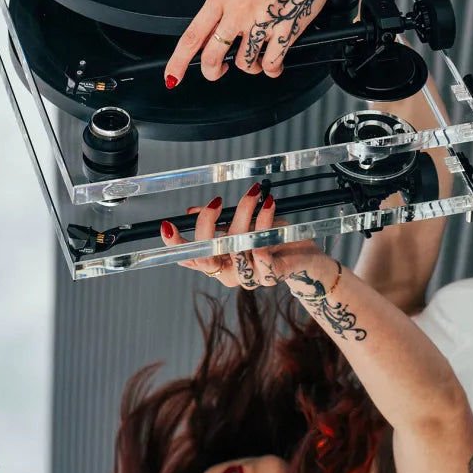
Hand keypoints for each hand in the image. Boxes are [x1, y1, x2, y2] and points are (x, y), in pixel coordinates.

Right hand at [159, 182, 324, 288]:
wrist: (305, 257)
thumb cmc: (272, 240)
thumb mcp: (242, 225)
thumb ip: (219, 222)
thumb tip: (190, 211)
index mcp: (219, 263)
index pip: (190, 257)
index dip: (175, 245)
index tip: (166, 225)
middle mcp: (230, 274)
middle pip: (207, 256)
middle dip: (207, 225)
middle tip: (216, 202)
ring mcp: (249, 278)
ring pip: (236, 247)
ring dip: (243, 215)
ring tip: (253, 194)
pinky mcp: (271, 275)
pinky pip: (261, 255)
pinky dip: (263, 227)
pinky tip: (267, 206)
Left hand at [164, 0, 346, 83]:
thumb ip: (221, 11)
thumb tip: (209, 39)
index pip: (192, 36)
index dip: (178, 62)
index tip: (172, 76)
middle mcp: (237, 12)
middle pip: (212, 57)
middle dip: (214, 72)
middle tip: (220, 70)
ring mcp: (260, 23)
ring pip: (244, 64)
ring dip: (251, 67)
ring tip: (258, 57)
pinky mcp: (283, 32)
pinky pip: (271, 64)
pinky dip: (272, 68)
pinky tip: (274, 61)